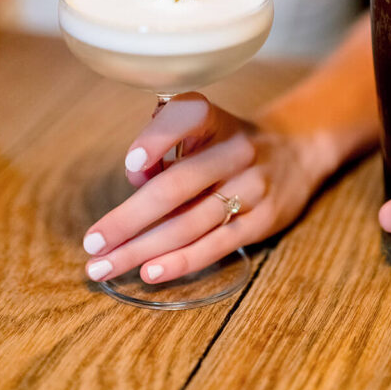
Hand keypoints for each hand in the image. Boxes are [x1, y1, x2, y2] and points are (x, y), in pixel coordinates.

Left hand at [81, 93, 322, 284]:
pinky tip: (151, 272)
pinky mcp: (264, 220)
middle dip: (128, 219)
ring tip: (105, 266)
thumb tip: (135, 180)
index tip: (131, 167)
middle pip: (177, 186)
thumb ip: (166, 148)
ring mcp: (253, 187)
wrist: (297, 151)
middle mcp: (236, 150)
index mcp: (215, 120)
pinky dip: (181, 261)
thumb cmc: (228, 143)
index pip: (189, 117)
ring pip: (190, 223)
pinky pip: (216, 245)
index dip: (158, 140)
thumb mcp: (203, 129)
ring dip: (143, 249)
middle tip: (93, 243)